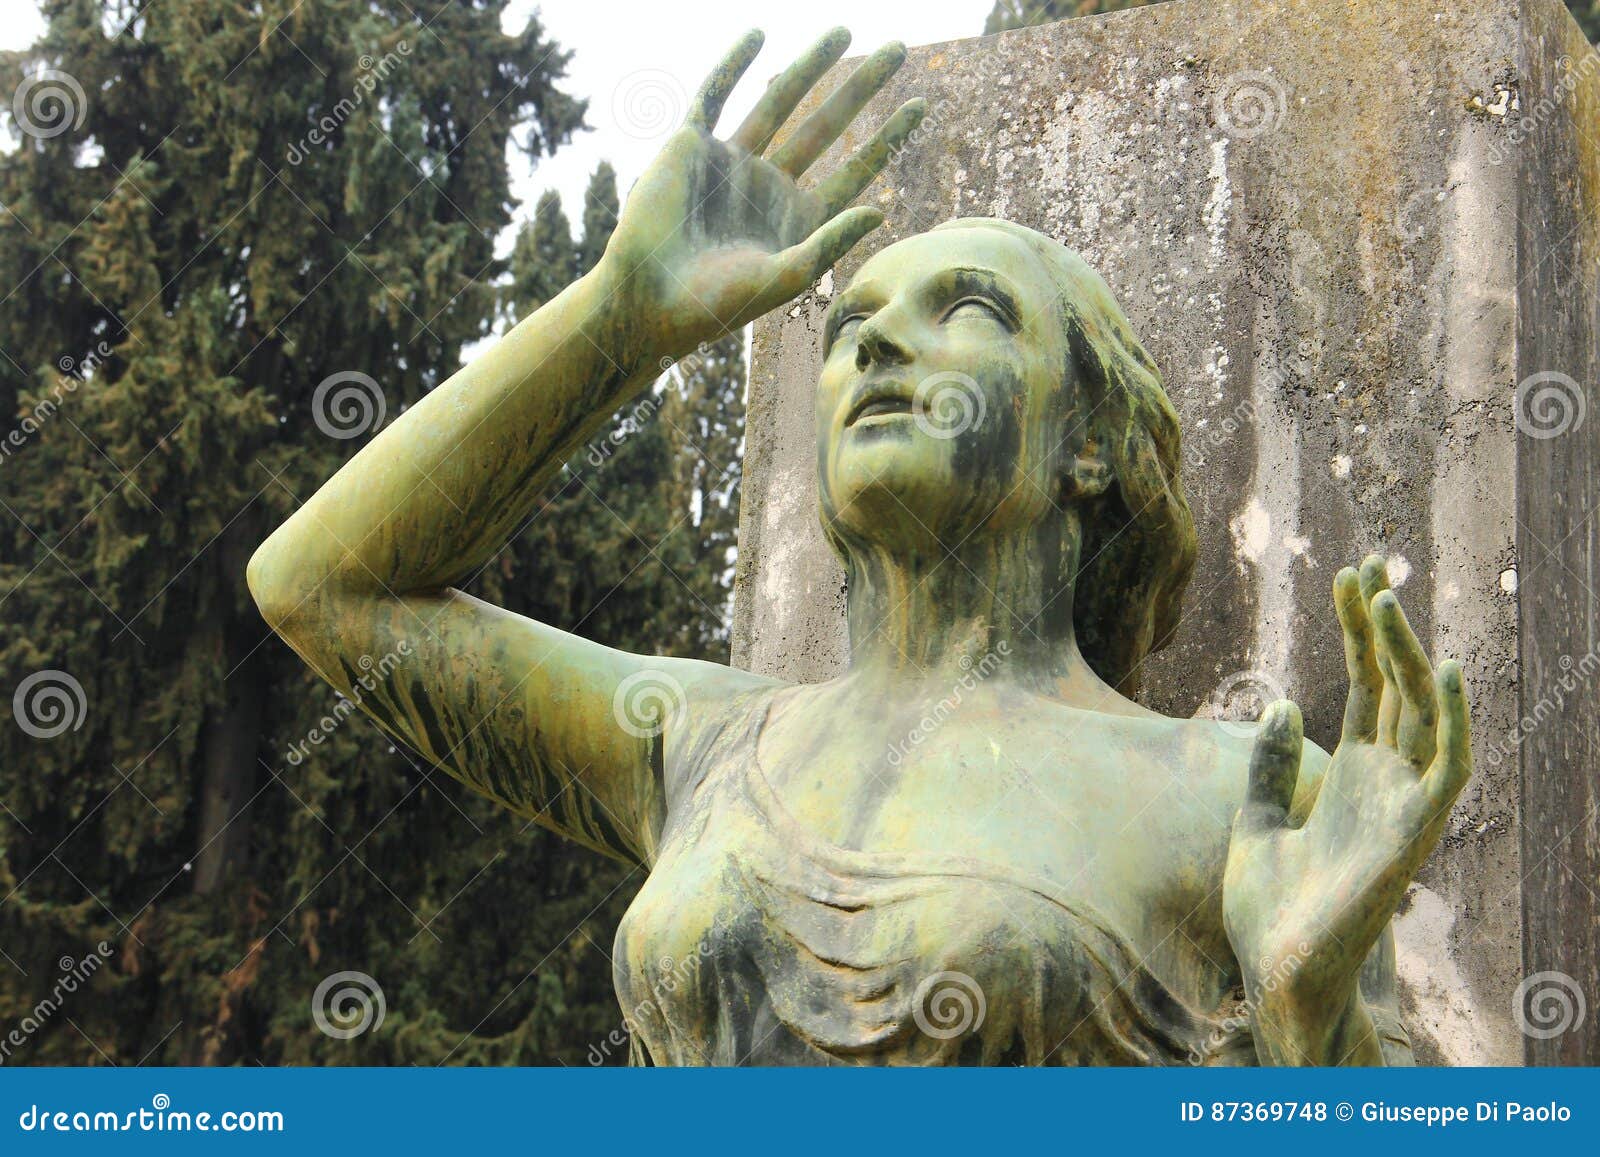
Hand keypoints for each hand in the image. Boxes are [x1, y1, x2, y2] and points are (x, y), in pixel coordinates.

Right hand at [598, 28, 923, 360]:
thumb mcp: (784, 276)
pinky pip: (714, 96)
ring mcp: (730, 161)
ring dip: (810, 67)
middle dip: (861, 88)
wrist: (648, 301)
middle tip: (898, 49)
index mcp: (796, 218)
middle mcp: (768, 185)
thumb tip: (882, 209)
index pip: (854, 171)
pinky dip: (733, 65)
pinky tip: (758, 37)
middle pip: (826, 126)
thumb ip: (830, 242)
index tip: (921, 106)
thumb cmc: (716, 304)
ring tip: (844, 31)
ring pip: (779, 102)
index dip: (887, 139)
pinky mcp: (690, 146)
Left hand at [1222, 556, 1472, 1062]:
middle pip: (1393, 683)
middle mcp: (1382, 781)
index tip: (1346, 573)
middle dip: (1382, 622)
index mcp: (1348, 775)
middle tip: (1369, 558)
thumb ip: (1269, 765)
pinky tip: (1442, 667)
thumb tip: (1279, 702)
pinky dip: (1452, 717)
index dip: (1357, 629)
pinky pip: (1446, 765)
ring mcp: (1401, 803)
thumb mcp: (1254, 821)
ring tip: (1384, 594)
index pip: (1362, 684)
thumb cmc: (1267, 911)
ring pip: (1419, 709)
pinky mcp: (1412, 831)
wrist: (1273, 972)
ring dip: (1406, 652)